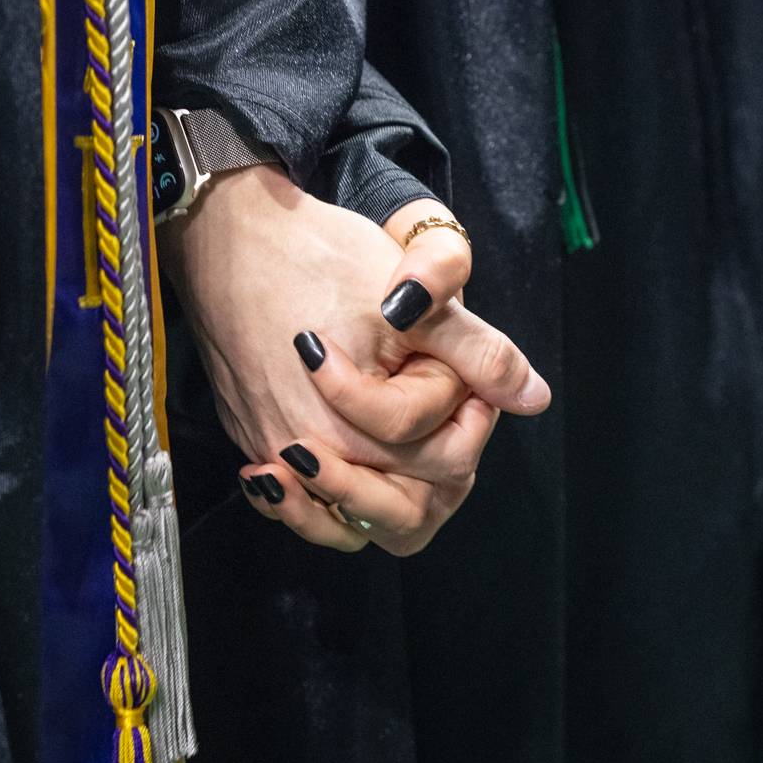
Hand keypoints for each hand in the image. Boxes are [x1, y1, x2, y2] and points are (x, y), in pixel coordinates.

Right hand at [162, 171, 547, 555]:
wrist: (229, 238)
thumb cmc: (318, 256)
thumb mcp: (415, 298)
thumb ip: (478, 354)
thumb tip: (533, 397)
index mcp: (361, 426)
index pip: (446, 459)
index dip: (469, 412)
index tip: (458, 369)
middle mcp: (314, 455)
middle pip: (405, 511)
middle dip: (437, 465)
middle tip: (441, 406)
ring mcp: (276, 453)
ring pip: (350, 523)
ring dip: (384, 495)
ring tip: (402, 443)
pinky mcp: (254, 441)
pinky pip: (300, 506)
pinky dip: (325, 499)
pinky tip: (337, 467)